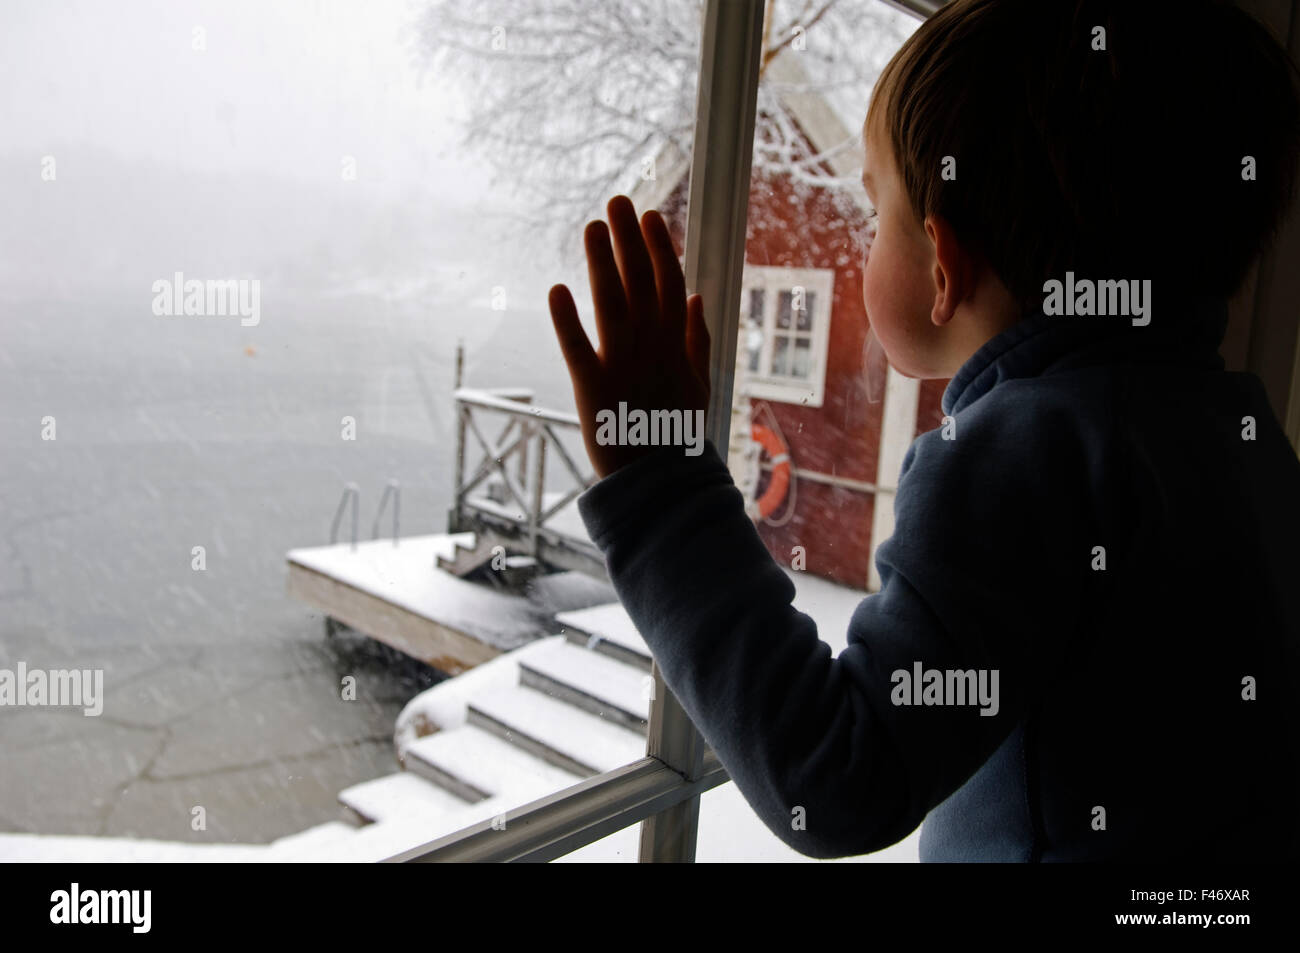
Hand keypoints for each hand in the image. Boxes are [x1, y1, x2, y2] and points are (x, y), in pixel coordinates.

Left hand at [548, 195, 710, 479]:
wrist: (662, 488)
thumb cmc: (677, 437)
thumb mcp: (699, 386)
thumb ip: (697, 340)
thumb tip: (696, 297)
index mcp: (676, 348)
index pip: (671, 286)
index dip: (660, 249)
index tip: (650, 216)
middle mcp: (652, 351)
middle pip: (642, 285)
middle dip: (629, 241)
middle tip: (617, 201)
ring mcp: (624, 369)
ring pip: (613, 306)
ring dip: (601, 264)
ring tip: (591, 227)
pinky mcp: (593, 391)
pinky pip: (579, 350)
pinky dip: (567, 320)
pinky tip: (557, 289)